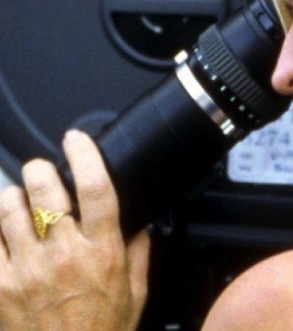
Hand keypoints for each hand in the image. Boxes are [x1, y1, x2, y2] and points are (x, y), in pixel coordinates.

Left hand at [0, 130, 149, 329]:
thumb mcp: (135, 293)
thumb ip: (139, 252)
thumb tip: (140, 224)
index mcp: (102, 251)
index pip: (97, 187)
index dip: (86, 155)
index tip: (77, 139)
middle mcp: (64, 254)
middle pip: (45, 191)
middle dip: (41, 170)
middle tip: (42, 171)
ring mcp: (26, 270)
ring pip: (8, 209)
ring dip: (13, 197)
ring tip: (19, 200)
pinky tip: (3, 230)